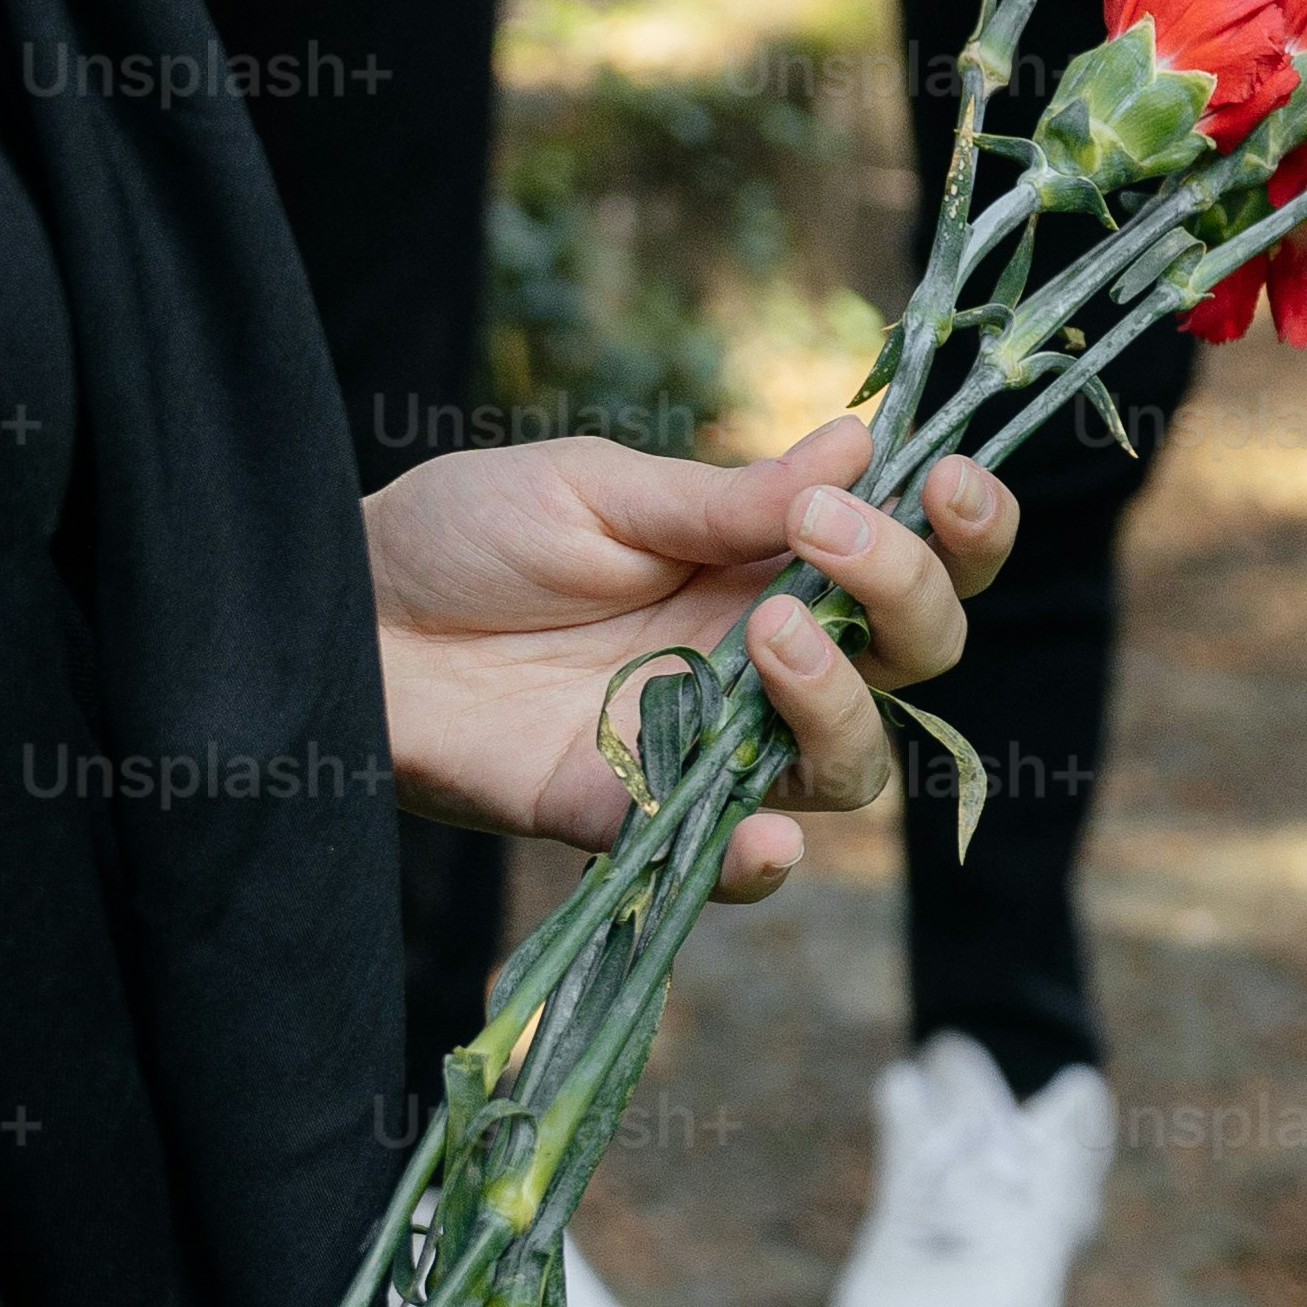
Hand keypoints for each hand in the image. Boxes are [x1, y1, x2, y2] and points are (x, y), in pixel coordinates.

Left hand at [360, 413, 1022, 894]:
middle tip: (832, 540)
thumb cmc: (466, 536)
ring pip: (850, 767)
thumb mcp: (598, 490)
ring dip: (843, 703)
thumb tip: (860, 445)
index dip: (963, 535)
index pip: (912, 566)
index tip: (951, 481)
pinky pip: (727, 860)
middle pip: (915, 663)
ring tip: (770, 630)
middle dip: (911, 597)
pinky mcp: (632, 816)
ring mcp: (710, 747)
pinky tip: (761, 830)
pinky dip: (759, 857)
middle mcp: (765, 664)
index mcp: (770, 568)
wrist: (342, 612)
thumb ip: (725, 497)